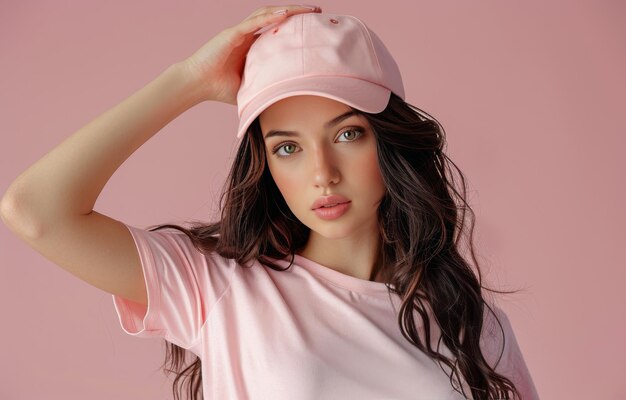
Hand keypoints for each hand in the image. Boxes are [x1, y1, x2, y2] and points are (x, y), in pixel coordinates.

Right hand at [181, 5, 321, 104]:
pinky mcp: (231, 34)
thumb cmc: (219, 88)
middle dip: (297, 11)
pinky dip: (269, 18)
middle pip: (275, 17)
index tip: (314, 25)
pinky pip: (253, 23)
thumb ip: (264, 89)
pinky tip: (285, 14)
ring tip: (306, 9)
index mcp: (251, 45)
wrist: (197, 85)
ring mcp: (239, 32)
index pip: (277, 29)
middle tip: (317, 10)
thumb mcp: (249, 89)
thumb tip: (284, 103)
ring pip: (266, 14)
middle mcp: (247, 34)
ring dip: (287, 10)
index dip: (295, 24)